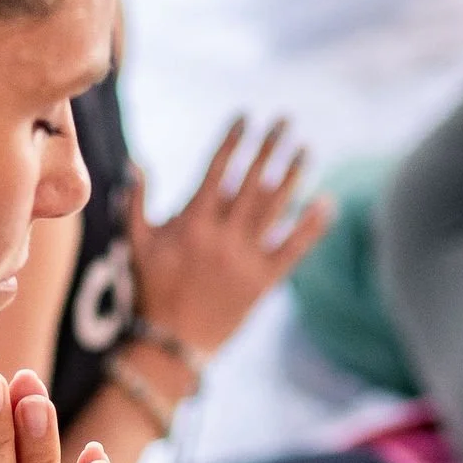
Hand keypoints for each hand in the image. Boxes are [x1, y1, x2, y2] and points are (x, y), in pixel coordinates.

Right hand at [129, 120, 333, 361]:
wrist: (170, 344)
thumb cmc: (150, 291)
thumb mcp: (136, 245)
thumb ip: (136, 203)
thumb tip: (136, 164)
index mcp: (191, 224)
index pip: (217, 172)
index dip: (232, 142)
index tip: (245, 118)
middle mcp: (221, 237)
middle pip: (251, 182)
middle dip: (268, 148)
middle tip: (284, 120)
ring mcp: (244, 259)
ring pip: (274, 209)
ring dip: (292, 176)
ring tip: (305, 149)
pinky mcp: (263, 282)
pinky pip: (293, 249)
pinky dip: (311, 226)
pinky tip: (327, 202)